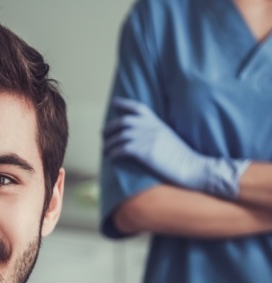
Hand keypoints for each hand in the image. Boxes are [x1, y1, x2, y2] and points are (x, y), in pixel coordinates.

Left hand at [103, 97, 249, 198]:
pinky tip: (110, 157)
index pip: (138, 107)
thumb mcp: (168, 138)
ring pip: (120, 136)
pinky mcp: (145, 152)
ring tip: (104, 150)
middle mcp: (151, 128)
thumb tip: (140, 137)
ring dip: (109, 143)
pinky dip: (113, 152)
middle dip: (110, 127)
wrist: (192, 167)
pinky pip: (122, 149)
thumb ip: (154, 133)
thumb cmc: (180, 158)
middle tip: (103, 135)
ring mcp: (148, 139)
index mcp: (157, 123)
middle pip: (123, 121)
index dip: (124, 104)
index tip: (114, 102)